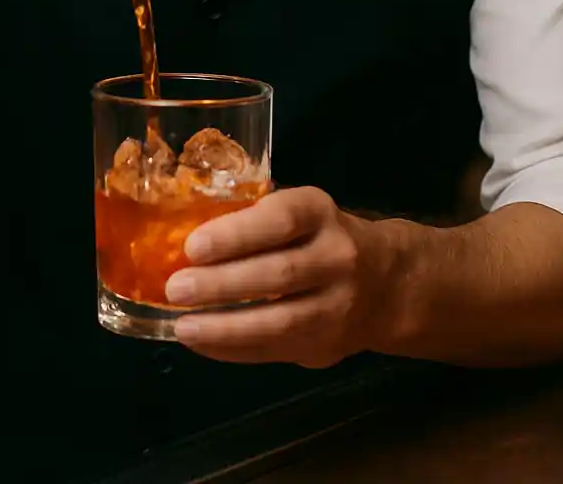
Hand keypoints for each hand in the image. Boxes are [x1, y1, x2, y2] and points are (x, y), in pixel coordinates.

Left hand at [165, 187, 391, 366]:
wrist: (386, 283)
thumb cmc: (319, 236)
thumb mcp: (300, 211)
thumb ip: (256, 219)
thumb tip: (182, 230)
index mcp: (320, 212)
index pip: (281, 220)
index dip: (237, 234)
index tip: (193, 246)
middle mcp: (337, 257)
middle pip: (278, 274)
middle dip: (222, 284)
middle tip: (176, 288)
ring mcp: (337, 306)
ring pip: (280, 321)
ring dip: (224, 327)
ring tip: (183, 326)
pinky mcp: (328, 346)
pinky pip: (275, 350)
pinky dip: (233, 350)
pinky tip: (201, 343)